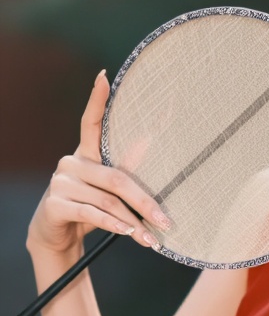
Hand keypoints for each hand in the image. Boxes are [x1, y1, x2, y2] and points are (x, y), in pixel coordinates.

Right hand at [26, 69, 171, 255]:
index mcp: (86, 154)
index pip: (90, 122)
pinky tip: (126, 233)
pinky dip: (113, 225)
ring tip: (151, 238)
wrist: (58, 237)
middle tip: (166, 220)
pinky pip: (91, 213)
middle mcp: (71, 163)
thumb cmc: (90, 208)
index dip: (97, 100)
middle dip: (145, 201)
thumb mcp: (109, 191)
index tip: (104, 77)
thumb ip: (127, 175)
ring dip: (133, 222)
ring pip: (107, 200)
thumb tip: (160, 149)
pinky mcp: (55, 203)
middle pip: (117, 177)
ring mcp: (61, 182)